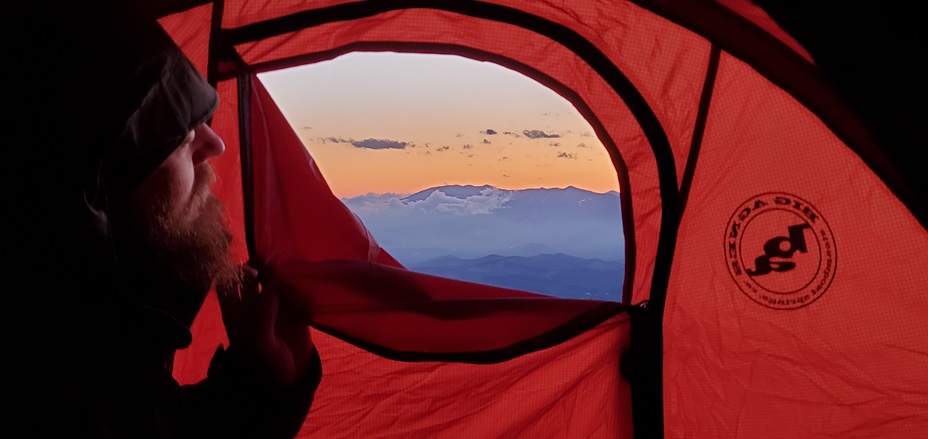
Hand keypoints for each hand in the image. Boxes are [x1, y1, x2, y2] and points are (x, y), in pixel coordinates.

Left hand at [216, 264, 312, 384]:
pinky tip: (300, 273)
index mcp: (236, 311)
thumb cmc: (266, 362)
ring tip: (286, 264)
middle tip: (270, 263)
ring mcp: (272, 303)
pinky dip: (293, 277)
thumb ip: (264, 311)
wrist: (289, 377)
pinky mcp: (292, 305)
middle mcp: (251, 303)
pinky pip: (291, 286)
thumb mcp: (260, 341)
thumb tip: (272, 281)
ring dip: (277, 269)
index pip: (226, 282)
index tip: (247, 269)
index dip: (232, 272)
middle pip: (249, 275)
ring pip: (270, 277)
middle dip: (257, 266)